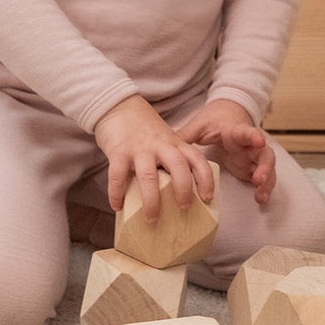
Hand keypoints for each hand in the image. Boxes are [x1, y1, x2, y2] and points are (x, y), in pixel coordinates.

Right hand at [94, 93, 216, 220]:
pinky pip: (117, 174)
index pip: (197, 160)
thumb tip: (177, 194)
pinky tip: (117, 206)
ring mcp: (140, 148)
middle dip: (183, 190)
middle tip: (184, 209)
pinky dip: (117, 193)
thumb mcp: (166, 140)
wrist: (119, 105)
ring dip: (152, 200)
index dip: (206, 179)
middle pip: (179, 167)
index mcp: (176, 144)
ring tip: (151, 219)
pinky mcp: (119, 150)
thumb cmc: (145, 129)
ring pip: (149, 175)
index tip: (208, 197)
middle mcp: (161, 146)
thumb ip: (172, 159)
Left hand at [178, 97, 276, 206]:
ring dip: (267, 181)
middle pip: (264, 153)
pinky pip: (264, 178)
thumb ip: (185, 135)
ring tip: (260, 196)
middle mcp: (250, 144)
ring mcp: (254, 156)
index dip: (253, 136)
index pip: (247, 132)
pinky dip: (264, 188)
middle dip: (264, 166)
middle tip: (258, 178)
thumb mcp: (199, 125)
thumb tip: (163, 143)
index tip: (259, 141)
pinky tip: (260, 198)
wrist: (229, 114)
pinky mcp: (254, 166)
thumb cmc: (214, 120)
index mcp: (236, 131)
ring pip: (268, 167)